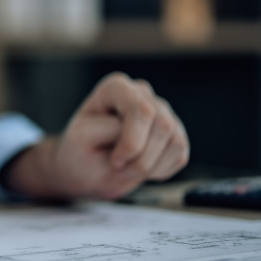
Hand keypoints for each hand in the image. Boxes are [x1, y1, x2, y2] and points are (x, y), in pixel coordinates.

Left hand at [3, 72, 189, 200]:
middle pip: (162, 125)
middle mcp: (142, 94)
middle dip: (142, 159)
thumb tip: (139, 129)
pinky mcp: (174, 134)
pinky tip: (140, 169)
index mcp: (116, 88)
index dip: (132, 142)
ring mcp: (162, 113)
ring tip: (128, 168)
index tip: (115, 160)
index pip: (141, 109)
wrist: (87, 170)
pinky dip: (160, 171)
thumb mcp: (81, 138)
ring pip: (176, 141)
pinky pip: (180, 155)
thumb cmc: (81, 151)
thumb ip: (107, 128)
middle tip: (119, 167)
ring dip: (150, 167)